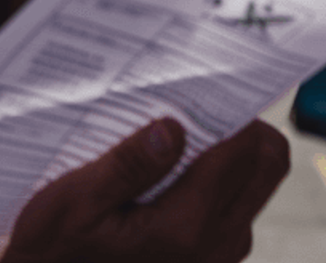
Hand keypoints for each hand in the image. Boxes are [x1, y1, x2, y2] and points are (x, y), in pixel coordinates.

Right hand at [0, 117, 289, 262]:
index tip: (205, 80)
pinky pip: (239, 203)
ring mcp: (220, 253)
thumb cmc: (56, 246)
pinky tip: (174, 164)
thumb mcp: (75, 201)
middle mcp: (216, 244)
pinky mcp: (214, 256)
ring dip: (233, 151)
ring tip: (181, 129)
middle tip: (202, 99)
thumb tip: (173, 126)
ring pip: (257, 182)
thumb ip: (126, 165)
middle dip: (245, 124)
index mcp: (184, 226)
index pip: (242, 150)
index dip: (232, 108)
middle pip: (268, 163)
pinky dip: (220, 176)